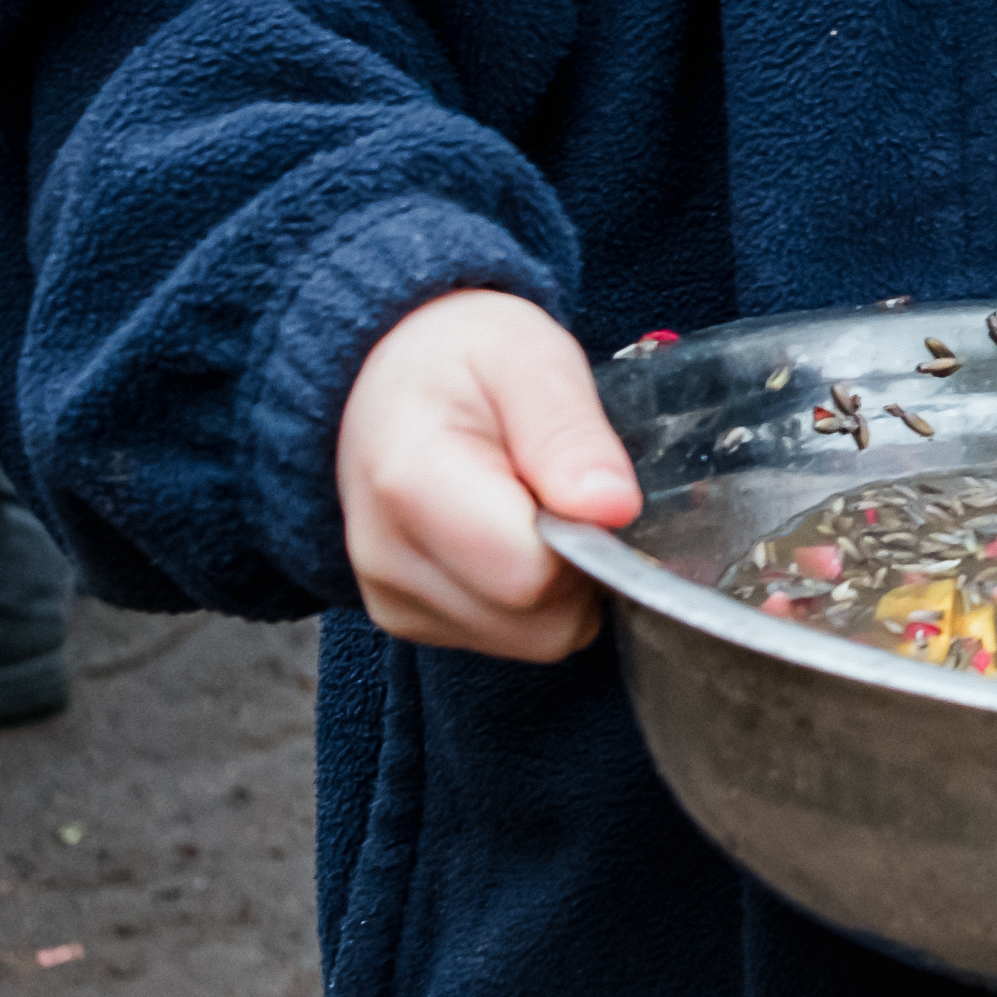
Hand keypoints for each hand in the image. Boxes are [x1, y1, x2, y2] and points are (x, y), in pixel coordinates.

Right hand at [334, 288, 640, 658]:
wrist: (383, 379)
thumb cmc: (462, 358)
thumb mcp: (530, 358)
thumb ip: (570, 434)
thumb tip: (613, 509)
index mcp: (411, 480)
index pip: (529, 573)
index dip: (587, 539)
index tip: (584, 484)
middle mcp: (387, 556)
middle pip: (536, 618)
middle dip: (581, 565)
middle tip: (564, 489)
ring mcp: (391, 597)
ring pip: (531, 638)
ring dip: (560, 584)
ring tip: (533, 504)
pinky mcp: (406, 619)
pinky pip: (510, 637)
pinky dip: (532, 598)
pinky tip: (511, 533)